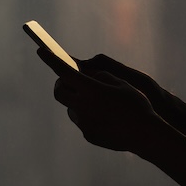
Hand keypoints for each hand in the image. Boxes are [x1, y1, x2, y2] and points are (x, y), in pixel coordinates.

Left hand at [39, 48, 159, 152]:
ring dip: (76, 100)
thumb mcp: (121, 82)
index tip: (41, 50)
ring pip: (70, 107)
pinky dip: (87, 114)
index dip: (51, 59)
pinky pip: (82, 120)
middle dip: (61, 83)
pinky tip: (104, 116)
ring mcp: (84, 122)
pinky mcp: (88, 134)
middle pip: (59, 91)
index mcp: (91, 89)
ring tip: (96, 100)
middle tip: (68, 79)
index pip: (64, 71)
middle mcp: (82, 106)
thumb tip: (88, 78)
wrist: (145, 135)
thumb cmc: (136, 104)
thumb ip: (101, 76)